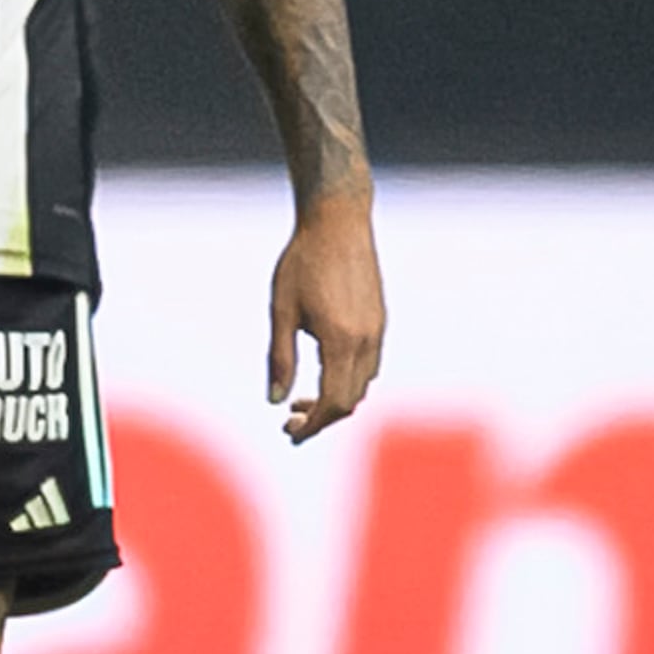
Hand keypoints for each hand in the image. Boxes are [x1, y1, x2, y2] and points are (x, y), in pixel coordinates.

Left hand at [267, 190, 383, 442]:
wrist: (338, 220)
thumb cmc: (302, 262)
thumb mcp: (281, 311)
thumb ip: (280, 358)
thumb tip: (274, 401)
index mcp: (341, 341)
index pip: (335, 402)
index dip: (313, 425)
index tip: (290, 432)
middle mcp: (366, 340)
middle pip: (350, 400)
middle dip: (321, 418)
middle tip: (289, 421)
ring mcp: (377, 329)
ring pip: (362, 384)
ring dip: (335, 399)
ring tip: (300, 399)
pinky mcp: (379, 319)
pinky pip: (369, 364)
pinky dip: (347, 379)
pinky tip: (322, 371)